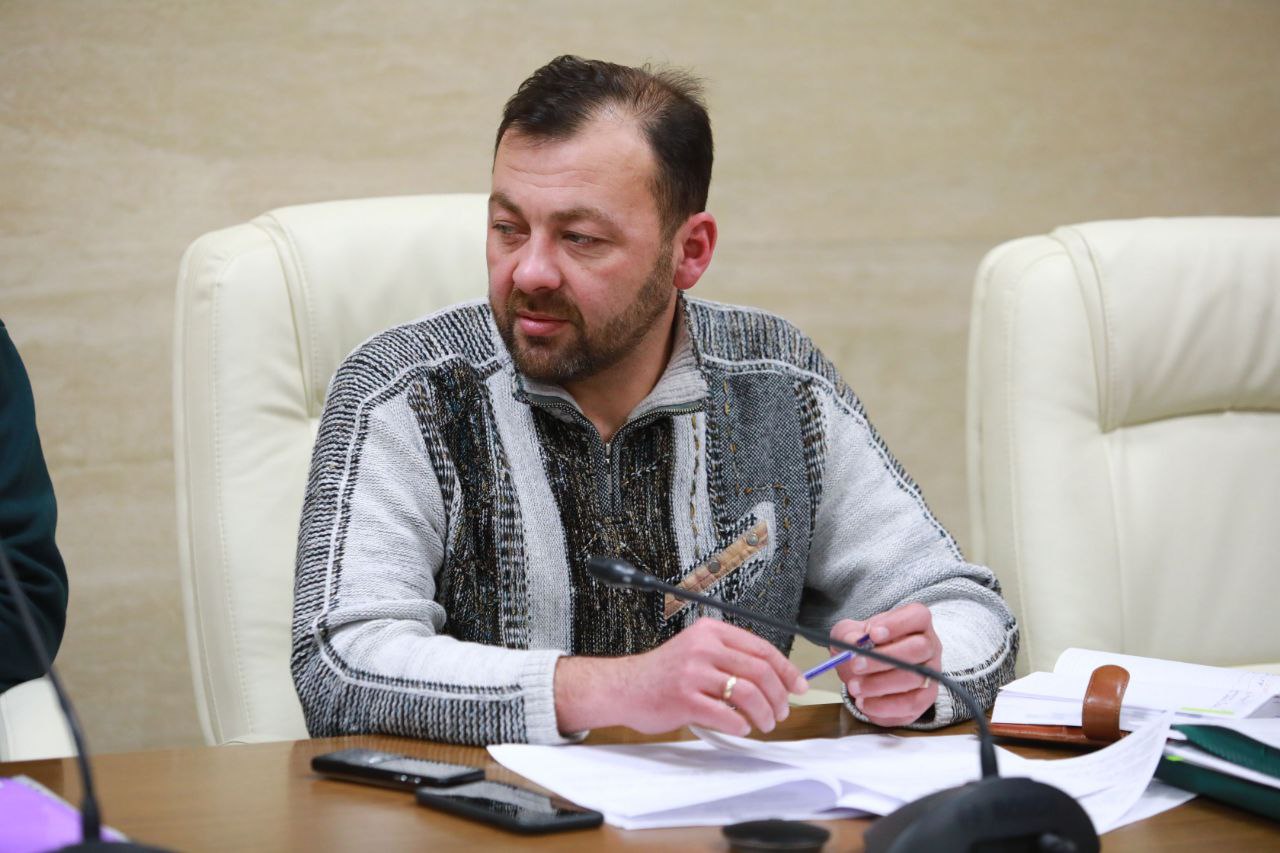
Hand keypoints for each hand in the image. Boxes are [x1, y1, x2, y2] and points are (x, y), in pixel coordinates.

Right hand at [555, 618, 807, 736]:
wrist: (624, 687)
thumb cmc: (664, 673)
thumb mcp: (697, 650)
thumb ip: (729, 657)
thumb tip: (774, 678)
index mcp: (710, 632)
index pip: (761, 648)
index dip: (786, 669)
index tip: (798, 686)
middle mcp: (703, 647)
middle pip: (759, 670)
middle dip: (779, 695)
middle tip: (782, 711)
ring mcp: (693, 673)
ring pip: (748, 693)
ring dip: (764, 713)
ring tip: (765, 723)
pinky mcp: (684, 698)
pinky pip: (726, 714)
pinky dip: (741, 724)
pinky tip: (741, 728)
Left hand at [832, 603, 940, 726]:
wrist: (867, 670)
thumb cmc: (863, 645)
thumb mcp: (849, 632)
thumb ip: (848, 634)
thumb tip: (854, 643)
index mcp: (916, 621)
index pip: (917, 616)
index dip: (896, 624)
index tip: (871, 634)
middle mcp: (929, 645)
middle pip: (919, 648)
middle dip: (884, 658)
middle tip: (855, 665)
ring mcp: (930, 673)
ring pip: (915, 679)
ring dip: (880, 685)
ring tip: (854, 687)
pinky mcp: (925, 698)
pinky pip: (911, 705)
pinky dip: (884, 706)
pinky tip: (864, 703)